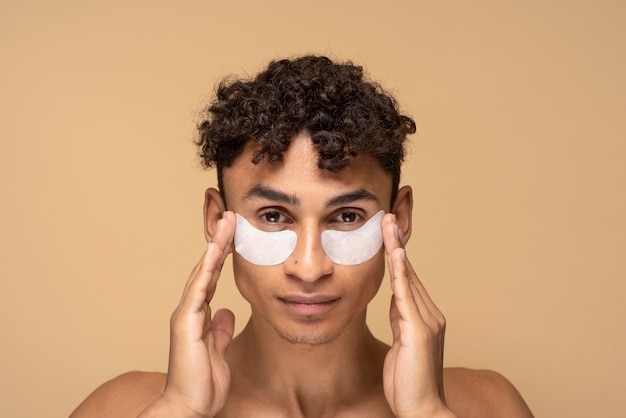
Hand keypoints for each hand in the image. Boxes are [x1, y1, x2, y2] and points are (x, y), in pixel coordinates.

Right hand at [139, 211, 235, 416]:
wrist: (189, 406)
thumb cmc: (202, 383)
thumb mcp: (219, 350)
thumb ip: (220, 329)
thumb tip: (226, 312)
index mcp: (199, 315)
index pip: (212, 277)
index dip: (222, 256)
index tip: (234, 235)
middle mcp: (190, 310)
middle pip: (207, 268)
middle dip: (219, 242)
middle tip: (231, 217)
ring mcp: (186, 314)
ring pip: (202, 272)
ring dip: (215, 246)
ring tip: (227, 222)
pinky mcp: (185, 322)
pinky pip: (198, 290)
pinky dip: (207, 268)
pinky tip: (215, 249)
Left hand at [381, 214, 455, 417]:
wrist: (422, 410)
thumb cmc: (408, 382)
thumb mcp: (401, 344)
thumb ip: (401, 320)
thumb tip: (395, 301)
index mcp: (424, 317)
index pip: (407, 278)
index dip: (397, 254)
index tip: (387, 232)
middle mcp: (430, 314)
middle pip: (408, 271)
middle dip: (396, 242)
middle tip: (386, 216)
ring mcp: (428, 321)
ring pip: (408, 277)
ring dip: (396, 248)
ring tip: (387, 224)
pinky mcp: (420, 330)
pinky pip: (406, 295)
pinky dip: (401, 272)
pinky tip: (395, 253)